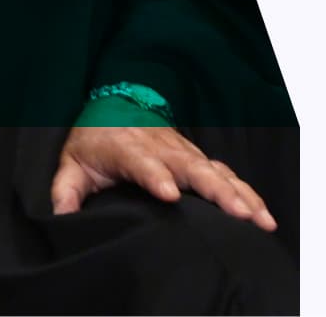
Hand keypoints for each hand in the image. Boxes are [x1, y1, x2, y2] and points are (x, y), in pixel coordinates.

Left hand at [51, 125, 276, 231]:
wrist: (114, 105)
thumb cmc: (94, 140)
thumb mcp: (72, 162)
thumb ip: (67, 190)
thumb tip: (62, 217)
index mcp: (127, 148)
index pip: (142, 162)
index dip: (156, 176)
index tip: (169, 194)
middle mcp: (161, 148)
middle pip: (192, 168)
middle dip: (216, 190)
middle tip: (238, 213)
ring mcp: (183, 152)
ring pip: (216, 171)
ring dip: (240, 194)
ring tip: (259, 220)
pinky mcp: (197, 159)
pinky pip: (227, 175)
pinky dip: (247, 193)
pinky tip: (263, 215)